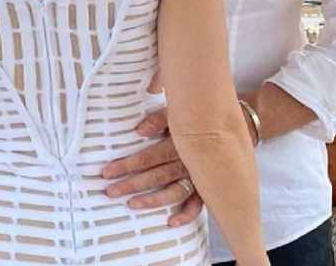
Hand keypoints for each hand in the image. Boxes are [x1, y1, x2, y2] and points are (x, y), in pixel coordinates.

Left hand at [101, 108, 203, 226]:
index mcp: (179, 144)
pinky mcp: (207, 187)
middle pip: (156, 176)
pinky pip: (198, 205)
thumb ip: (159, 119)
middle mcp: (188, 163)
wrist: (227, 128)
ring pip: (175, 192)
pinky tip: (171, 222)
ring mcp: (199, 177)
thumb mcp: (177, 113)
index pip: (148, 157)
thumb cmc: (196, 119)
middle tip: (111, 191)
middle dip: (132, 185)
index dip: (127, 165)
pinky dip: (187, 215)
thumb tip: (140, 130)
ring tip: (132, 204)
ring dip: (153, 200)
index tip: (107, 172)